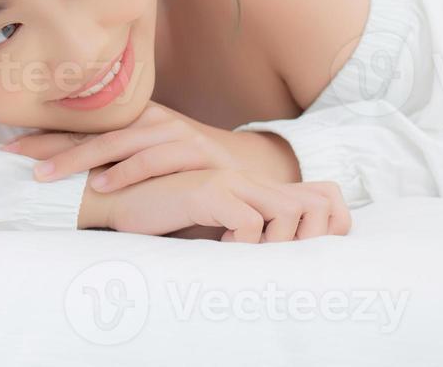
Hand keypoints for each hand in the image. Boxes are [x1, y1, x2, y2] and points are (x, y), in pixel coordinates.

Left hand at [4, 102, 300, 190]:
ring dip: (81, 159)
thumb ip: (111, 167)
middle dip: (50, 145)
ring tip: (49, 176)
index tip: (7, 148)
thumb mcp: (146, 166)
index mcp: (133, 120)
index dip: (43, 136)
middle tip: (15, 159)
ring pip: (118, 142)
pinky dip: (127, 172)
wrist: (251, 172)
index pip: (81, 127)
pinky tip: (103, 185)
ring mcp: (174, 132)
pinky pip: (155, 158)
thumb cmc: (188, 175)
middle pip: (92, 130)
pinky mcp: (195, 150)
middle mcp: (150, 119)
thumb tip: (61, 179)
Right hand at [81, 167, 351, 242]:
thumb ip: (244, 227)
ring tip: (249, 256)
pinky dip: (243, 243)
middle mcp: (247, 178)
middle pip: (314, 206)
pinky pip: (248, 222)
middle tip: (278, 264)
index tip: (299, 255)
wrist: (114, 199)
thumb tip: (278, 258)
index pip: (322, 198)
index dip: (327, 227)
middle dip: (307, 241)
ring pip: (287, 213)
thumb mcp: (212, 223)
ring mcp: (229, 180)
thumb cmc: (161, 216)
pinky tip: (221, 248)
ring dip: (276, 244)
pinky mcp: (208, 190)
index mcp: (253, 185)